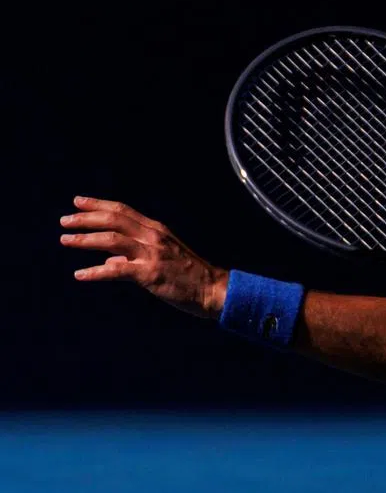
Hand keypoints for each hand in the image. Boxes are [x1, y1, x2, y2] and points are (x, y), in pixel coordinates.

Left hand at [60, 196, 228, 319]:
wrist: (214, 290)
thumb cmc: (191, 275)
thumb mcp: (165, 255)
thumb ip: (137, 254)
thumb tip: (110, 260)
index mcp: (157, 230)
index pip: (123, 211)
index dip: (98, 204)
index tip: (77, 202)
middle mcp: (153, 237)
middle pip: (113, 220)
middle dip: (85, 218)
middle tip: (64, 221)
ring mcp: (152, 255)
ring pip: (111, 240)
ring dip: (85, 239)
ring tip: (66, 240)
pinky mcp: (150, 274)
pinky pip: (116, 270)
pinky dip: (95, 272)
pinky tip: (80, 275)